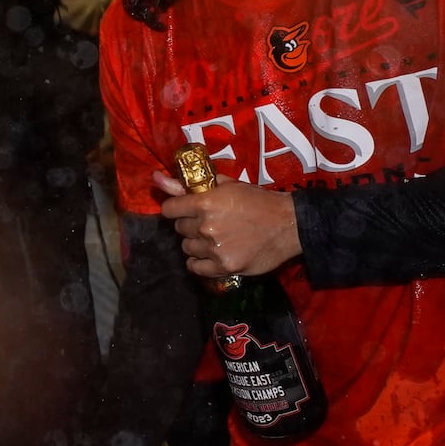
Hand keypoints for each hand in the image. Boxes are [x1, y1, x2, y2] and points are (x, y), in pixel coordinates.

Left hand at [153, 170, 302, 277]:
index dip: (176, 209)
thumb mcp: (226, 185)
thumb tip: (155, 177)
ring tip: (214, 238)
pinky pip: (196, 268)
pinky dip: (199, 262)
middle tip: (208, 223)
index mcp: (204, 203)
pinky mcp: (224, 267)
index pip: (169, 209)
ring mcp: (215, 249)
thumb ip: (188, 184)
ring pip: (187, 247)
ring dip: (196, 243)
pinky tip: (210, 255)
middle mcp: (206, 227)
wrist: (289, 225)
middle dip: (190, 225)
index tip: (184, 210)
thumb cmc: (258, 200)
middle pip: (180, 229)